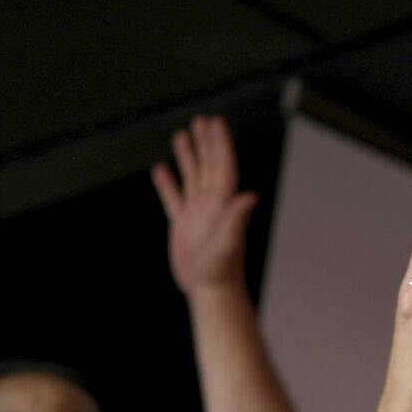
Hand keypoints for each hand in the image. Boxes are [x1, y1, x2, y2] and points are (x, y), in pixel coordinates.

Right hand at [152, 115, 258, 296]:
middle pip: (209, 165)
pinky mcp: (182, 226)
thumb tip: (250, 196)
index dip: (219, 143)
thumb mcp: (228, 241)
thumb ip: (237, 218)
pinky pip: (173, 199)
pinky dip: (167, 183)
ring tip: (182, 135)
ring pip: (192, 177)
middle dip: (205, 142)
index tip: (215, 123)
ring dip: (187, 156)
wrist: (211, 290)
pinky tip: (161, 169)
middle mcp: (211, 204)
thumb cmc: (221, 269)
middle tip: (202, 120)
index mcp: (223, 203)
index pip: (223, 165)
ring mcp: (197, 214)